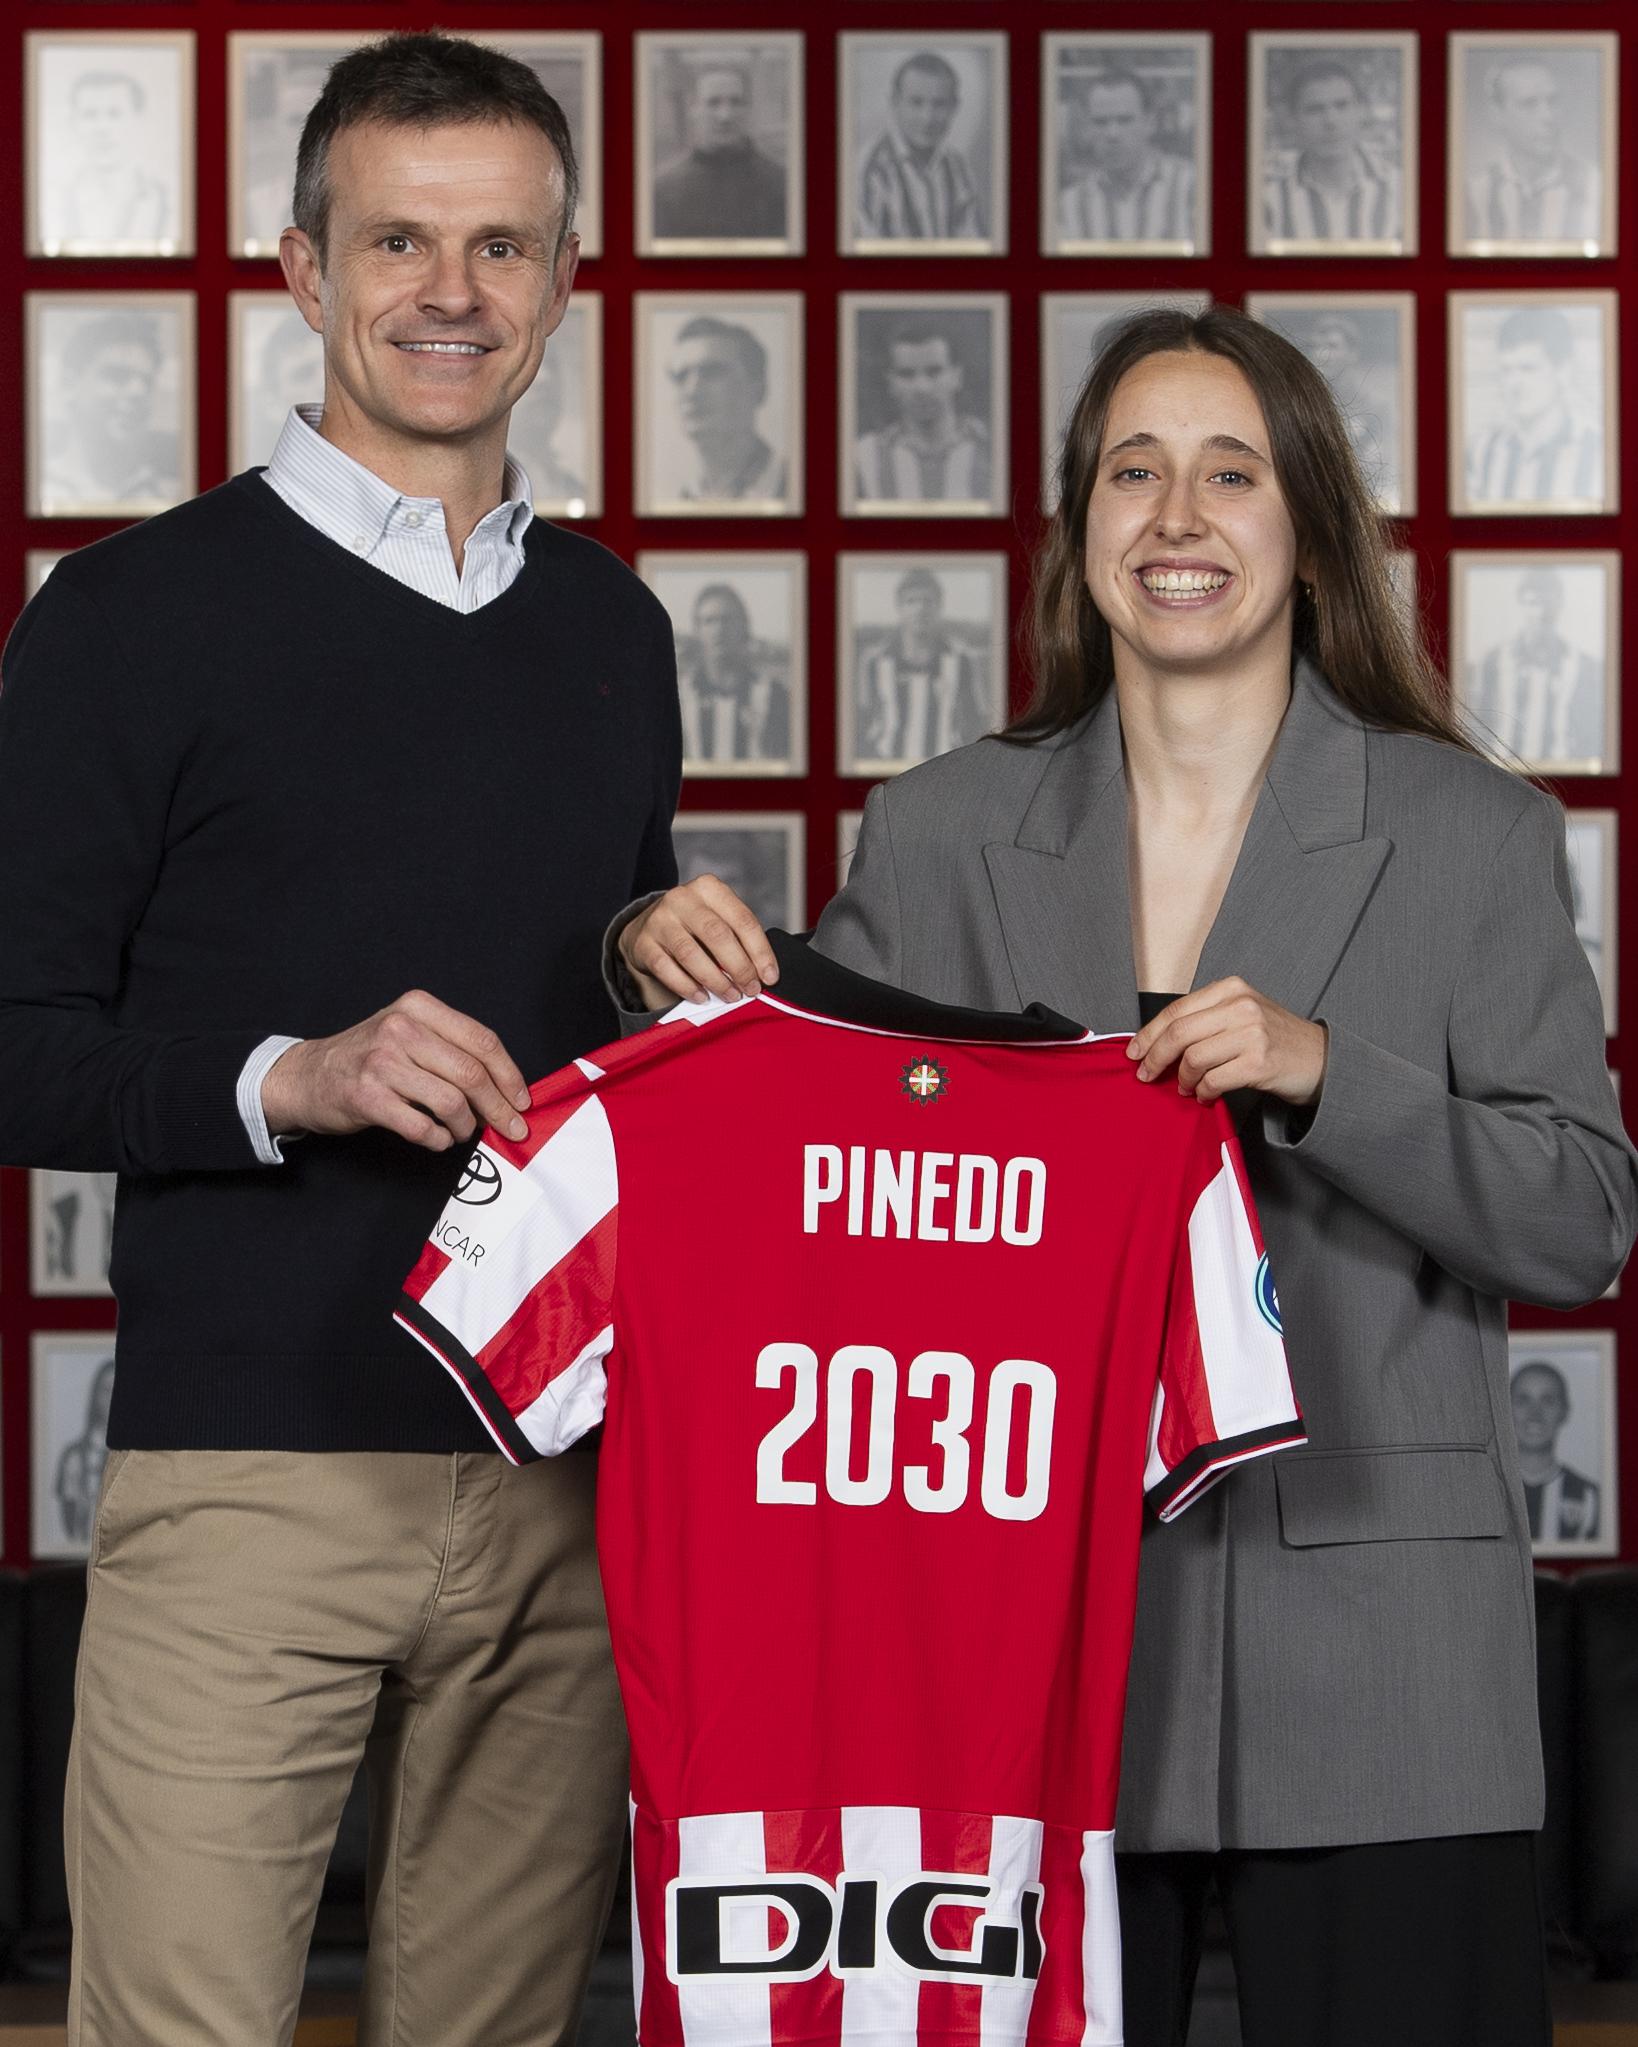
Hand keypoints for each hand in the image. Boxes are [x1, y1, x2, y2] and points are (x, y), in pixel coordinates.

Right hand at [261, 990, 532, 1152]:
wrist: (308, 1075)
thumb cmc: (370, 1057)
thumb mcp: (408, 1032)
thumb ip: (452, 1048)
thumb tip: (505, 1087)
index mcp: (418, 1007)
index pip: (482, 1041)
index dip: (510, 1075)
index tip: (522, 1100)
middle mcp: (400, 1029)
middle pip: (472, 1073)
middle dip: (499, 1107)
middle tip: (512, 1127)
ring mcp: (381, 1063)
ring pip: (451, 1101)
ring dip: (466, 1126)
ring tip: (463, 1132)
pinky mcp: (367, 1097)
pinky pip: (421, 1126)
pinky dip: (438, 1139)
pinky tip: (438, 1138)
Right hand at [618, 877, 777, 1009]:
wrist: (648, 926)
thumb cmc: (694, 925)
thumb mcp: (718, 918)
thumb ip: (739, 938)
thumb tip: (764, 973)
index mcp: (709, 888)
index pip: (742, 920)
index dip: (760, 951)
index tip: (770, 977)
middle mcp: (683, 899)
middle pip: (718, 935)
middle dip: (740, 967)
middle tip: (751, 989)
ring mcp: (660, 920)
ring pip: (691, 954)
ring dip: (716, 980)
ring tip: (730, 995)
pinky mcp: (643, 943)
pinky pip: (667, 969)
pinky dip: (688, 987)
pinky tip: (702, 997)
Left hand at [1126, 978, 1327, 1107]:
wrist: (1320, 1059)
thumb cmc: (1274, 1039)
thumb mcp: (1241, 1015)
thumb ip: (1205, 1020)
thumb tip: (1155, 1042)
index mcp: (1231, 989)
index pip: (1176, 1011)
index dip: (1148, 1034)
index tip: (1134, 1052)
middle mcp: (1241, 1006)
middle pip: (1178, 1033)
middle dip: (1155, 1058)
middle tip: (1146, 1075)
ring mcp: (1252, 1033)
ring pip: (1193, 1058)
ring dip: (1182, 1079)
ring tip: (1185, 1087)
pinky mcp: (1259, 1062)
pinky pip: (1213, 1080)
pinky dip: (1202, 1092)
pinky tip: (1204, 1095)